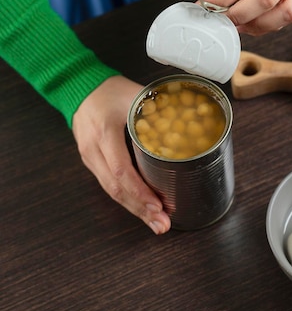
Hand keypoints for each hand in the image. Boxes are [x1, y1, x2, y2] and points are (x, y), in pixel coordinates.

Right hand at [72, 75, 170, 234]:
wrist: (79, 86)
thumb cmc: (109, 90)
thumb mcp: (136, 95)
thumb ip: (161, 108)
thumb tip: (193, 118)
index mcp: (105, 132)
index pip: (121, 170)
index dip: (139, 191)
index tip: (157, 205)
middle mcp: (94, 149)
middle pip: (115, 188)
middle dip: (140, 209)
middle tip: (161, 224)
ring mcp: (89, 157)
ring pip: (110, 191)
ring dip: (134, 209)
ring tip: (155, 223)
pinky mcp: (91, 161)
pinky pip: (108, 184)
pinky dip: (126, 198)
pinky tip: (141, 208)